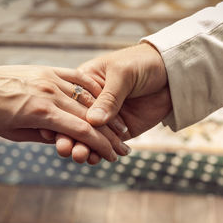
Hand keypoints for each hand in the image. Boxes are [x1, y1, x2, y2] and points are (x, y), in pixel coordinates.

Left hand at [0, 63, 129, 161]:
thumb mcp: (14, 133)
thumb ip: (43, 135)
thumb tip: (65, 139)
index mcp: (40, 113)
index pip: (80, 131)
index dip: (100, 145)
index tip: (113, 155)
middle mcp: (49, 93)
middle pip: (88, 116)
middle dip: (109, 134)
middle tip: (124, 146)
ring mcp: (49, 78)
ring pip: (85, 97)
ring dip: (104, 114)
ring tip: (119, 127)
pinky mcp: (46, 70)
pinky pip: (75, 77)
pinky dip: (91, 88)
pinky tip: (102, 98)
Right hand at [54, 43, 171, 163]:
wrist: (172, 72)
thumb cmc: (143, 64)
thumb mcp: (123, 74)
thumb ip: (109, 97)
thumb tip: (92, 121)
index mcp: (85, 83)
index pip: (68, 102)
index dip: (60, 117)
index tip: (51, 132)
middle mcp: (91, 103)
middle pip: (75, 122)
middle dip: (68, 137)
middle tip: (64, 149)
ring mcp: (105, 118)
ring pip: (89, 137)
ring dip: (82, 148)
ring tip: (81, 157)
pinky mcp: (119, 131)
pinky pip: (106, 145)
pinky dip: (99, 153)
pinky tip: (94, 159)